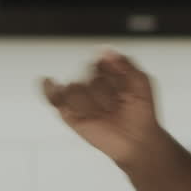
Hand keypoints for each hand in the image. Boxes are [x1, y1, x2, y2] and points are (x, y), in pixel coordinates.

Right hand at [41, 49, 162, 163]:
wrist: (137, 139)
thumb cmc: (142, 113)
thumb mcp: (141, 82)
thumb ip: (126, 63)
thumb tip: (105, 50)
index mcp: (106, 73)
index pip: (99, 63)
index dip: (112, 77)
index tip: (126, 90)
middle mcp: (90, 83)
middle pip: (86, 74)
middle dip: (103, 90)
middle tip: (117, 104)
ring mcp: (80, 98)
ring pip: (75, 87)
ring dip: (91, 101)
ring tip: (105, 113)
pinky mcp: (70, 114)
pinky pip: (54, 98)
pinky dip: (49, 90)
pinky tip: (49, 82)